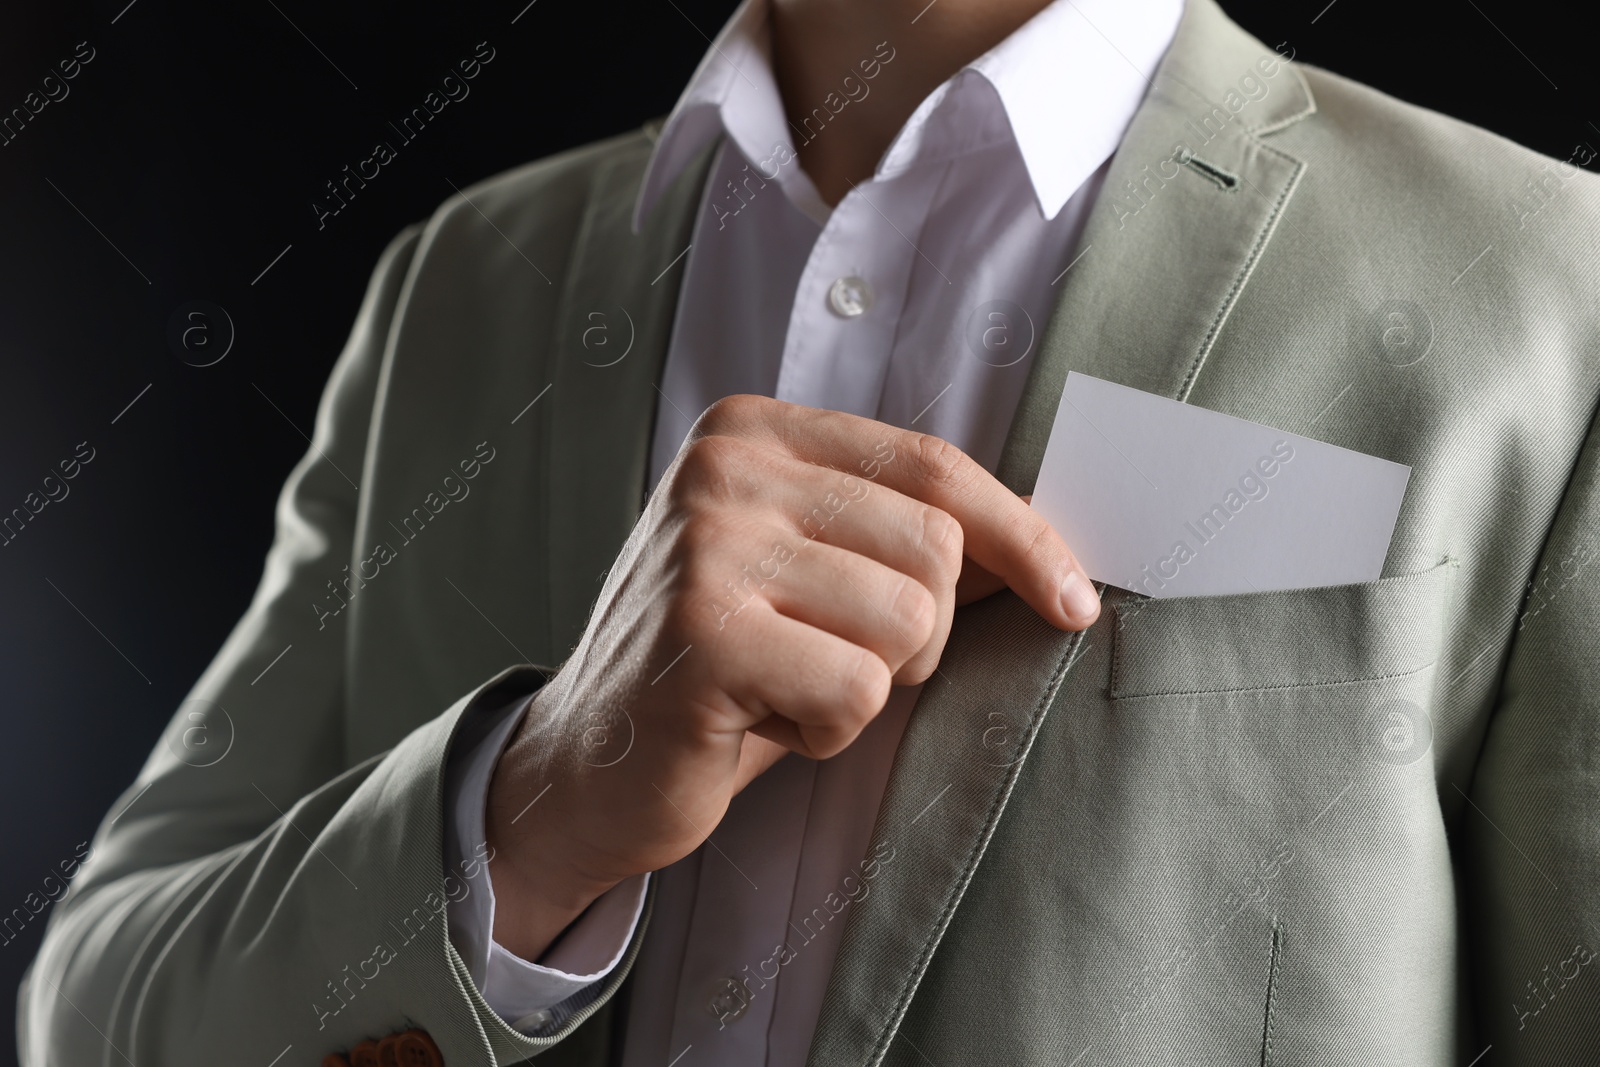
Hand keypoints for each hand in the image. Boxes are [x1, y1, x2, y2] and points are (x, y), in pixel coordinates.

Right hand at [484, 395, 1098, 958]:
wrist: (590, 760)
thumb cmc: (721, 664)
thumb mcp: (808, 570)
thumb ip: (901, 537)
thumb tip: (1050, 552)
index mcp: (753, 431)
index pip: (933, 467)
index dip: (1022, 535)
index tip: (1073, 599)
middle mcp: (724, 470)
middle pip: (935, 546)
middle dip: (919, 633)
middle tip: (833, 660)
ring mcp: (707, 546)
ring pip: (909, 619)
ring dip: (871, 684)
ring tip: (790, 685)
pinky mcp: (703, 635)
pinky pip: (857, 688)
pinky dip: (830, 728)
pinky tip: (761, 719)